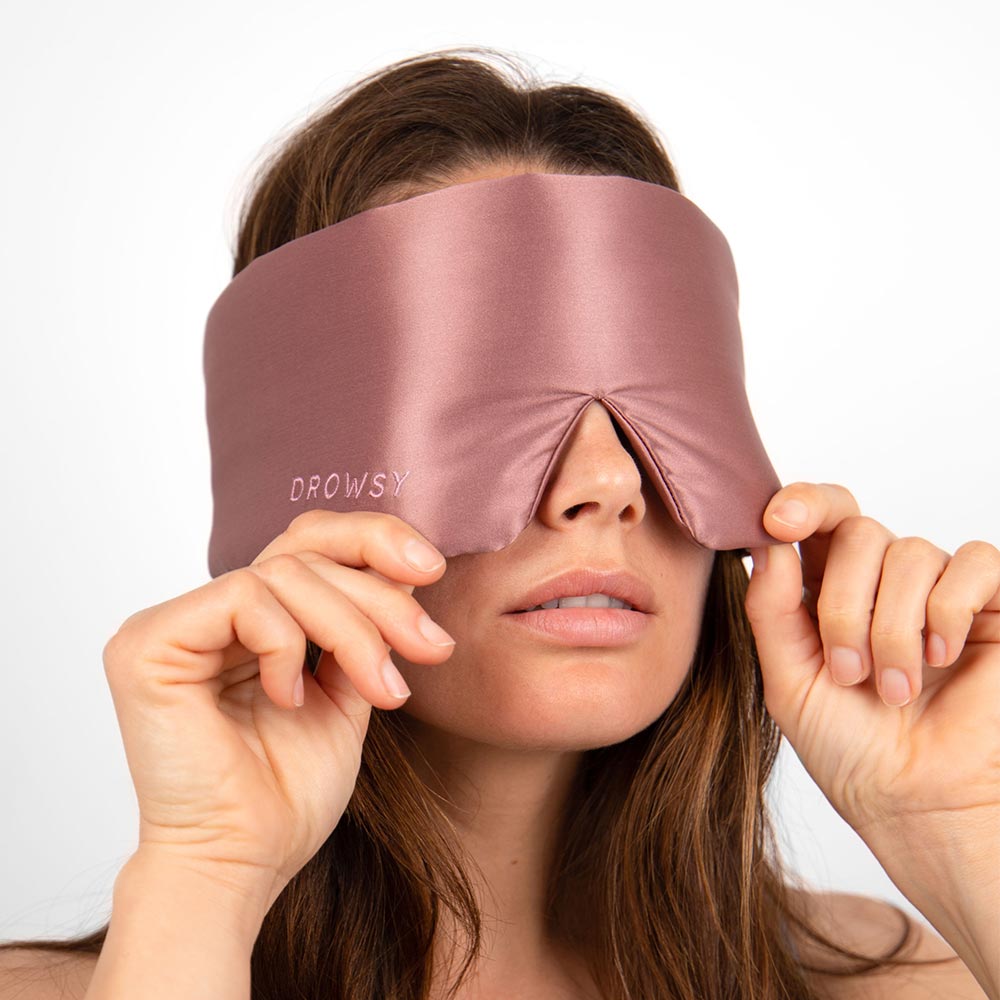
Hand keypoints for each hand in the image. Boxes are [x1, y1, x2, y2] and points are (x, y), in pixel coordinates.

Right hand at [102, 510, 456, 905]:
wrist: (244, 862)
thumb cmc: (289, 793)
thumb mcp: (351, 688)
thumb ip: (366, 625)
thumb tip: (406, 567)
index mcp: (251, 620)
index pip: (309, 542)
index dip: (372, 539)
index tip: (432, 570)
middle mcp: (208, 612)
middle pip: (303, 546)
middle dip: (379, 593)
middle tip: (429, 644)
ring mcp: (175, 623)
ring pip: (286, 572)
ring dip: (352, 629)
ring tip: (382, 690)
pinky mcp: (148, 641)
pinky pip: (244, 599)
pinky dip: (286, 645)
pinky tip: (288, 699)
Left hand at [744, 482, 999, 841]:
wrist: (916, 802)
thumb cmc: (850, 747)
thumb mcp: (788, 679)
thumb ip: (770, 608)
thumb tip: (767, 541)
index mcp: (825, 588)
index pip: (817, 516)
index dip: (800, 504)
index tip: (776, 522)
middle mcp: (880, 580)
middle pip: (858, 531)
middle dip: (843, 604)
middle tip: (848, 672)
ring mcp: (936, 589)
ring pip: (909, 552)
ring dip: (892, 627)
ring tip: (895, 689)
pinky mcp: (992, 604)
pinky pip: (972, 562)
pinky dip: (948, 610)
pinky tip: (942, 657)